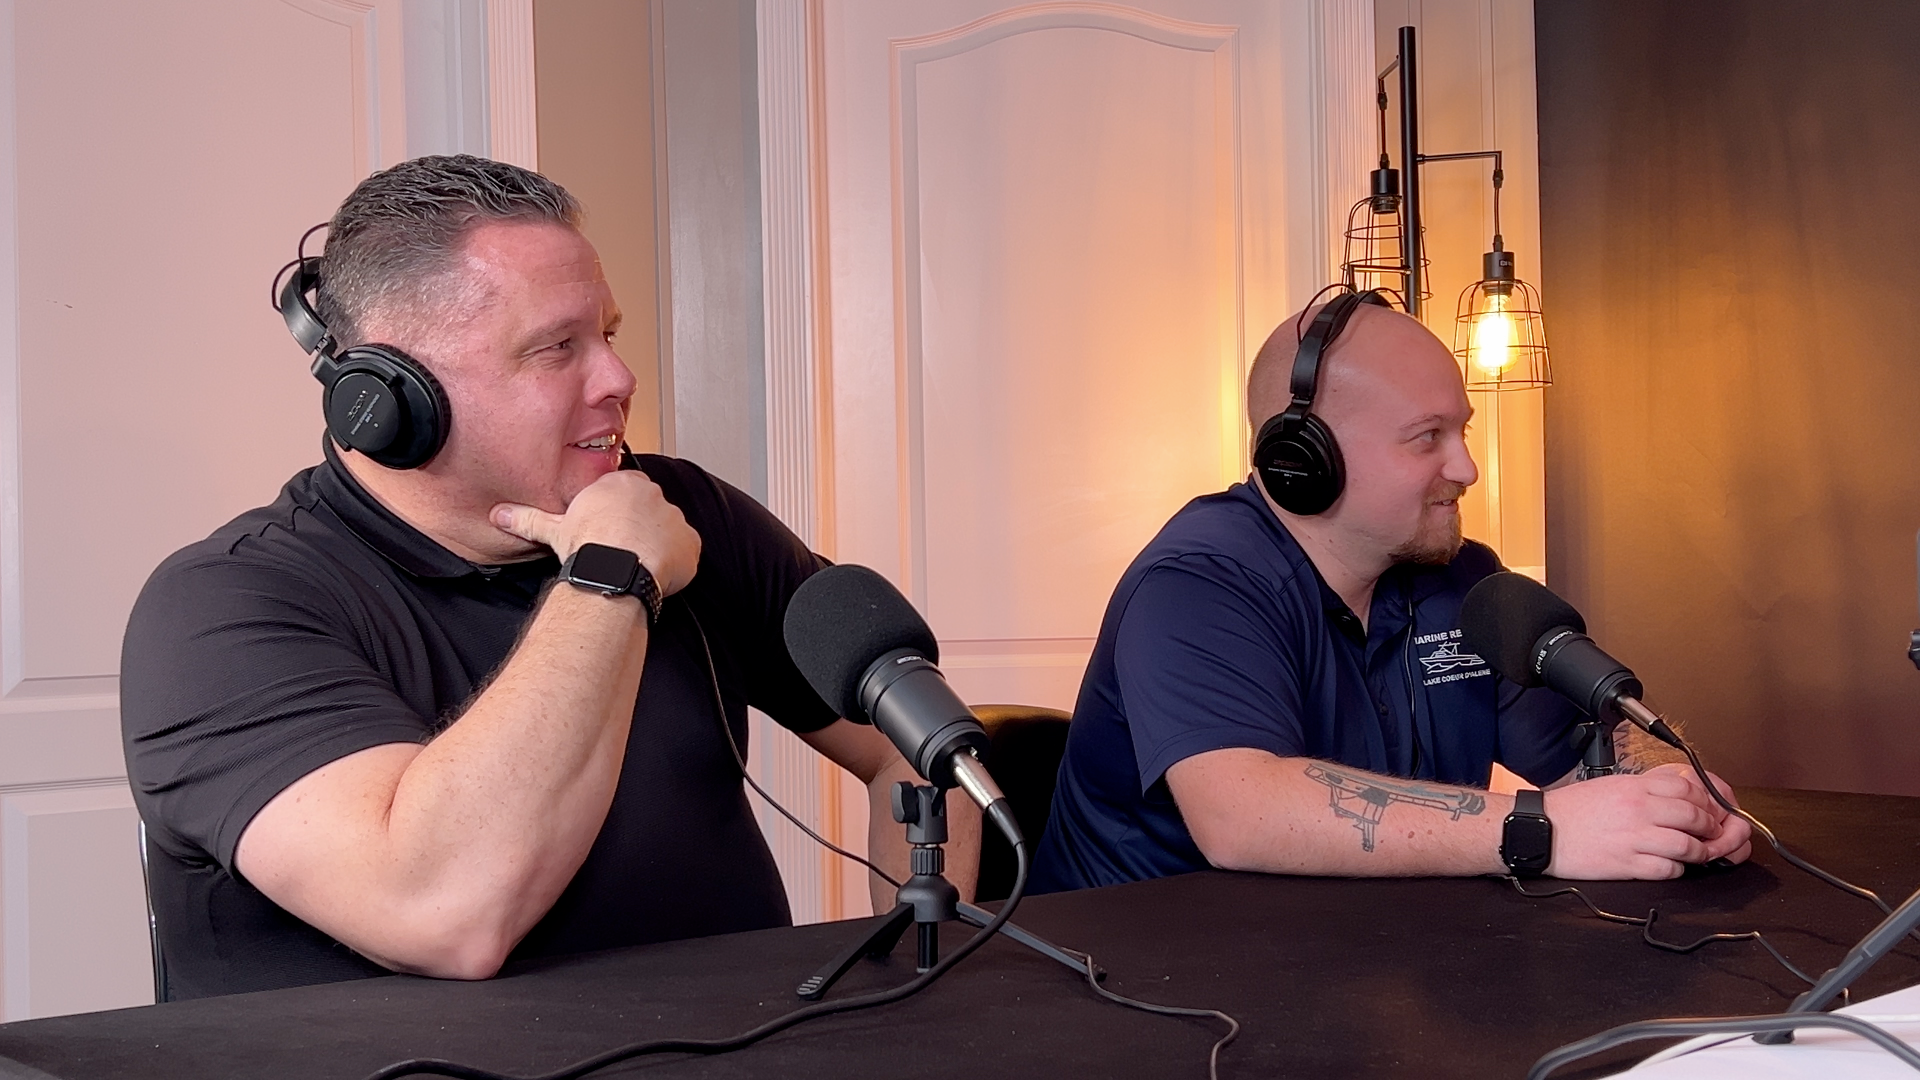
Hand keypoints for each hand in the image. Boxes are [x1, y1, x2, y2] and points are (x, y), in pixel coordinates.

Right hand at [491, 472, 701, 594]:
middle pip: (649, 509)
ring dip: (657, 544)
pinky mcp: (689, 542)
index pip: (625, 491)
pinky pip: (686, 551)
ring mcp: (674, 517)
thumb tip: (499, 514)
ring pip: (668, 529)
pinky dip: (676, 562)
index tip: (610, 528)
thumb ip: (529, 517)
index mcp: (622, 484)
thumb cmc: (586, 544)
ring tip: (636, 564)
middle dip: (639, 527)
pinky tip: (656, 573)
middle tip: (622, 549)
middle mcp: (653, 494)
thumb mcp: (553, 528)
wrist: (615, 567)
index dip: (618, 512)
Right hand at [1543, 768, 1751, 879]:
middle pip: (1694, 816)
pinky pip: (1667, 869)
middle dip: (1710, 828)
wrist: (1541, 830)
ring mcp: (1634, 838)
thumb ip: (1643, 790)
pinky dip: (1677, 870)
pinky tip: (1672, 867)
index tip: (1707, 810)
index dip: (1705, 801)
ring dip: (1700, 852)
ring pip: (1687, 845)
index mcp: (1634, 787)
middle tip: (1711, 834)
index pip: (1688, 788)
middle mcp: (1638, 809)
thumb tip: (1675, 797)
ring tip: (1697, 854)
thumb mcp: (1609, 786)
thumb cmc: (1572, 810)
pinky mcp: (1627, 864)